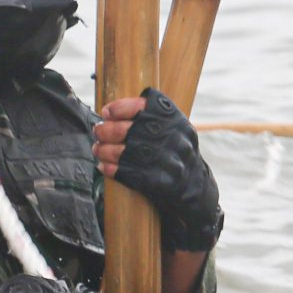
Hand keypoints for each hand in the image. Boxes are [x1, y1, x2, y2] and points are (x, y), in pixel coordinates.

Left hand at [98, 89, 223, 253]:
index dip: (120, 108)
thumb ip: (148, 116)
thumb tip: (107, 114)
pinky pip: (127, 173)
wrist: (195, 186)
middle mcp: (175, 139)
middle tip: (98, 131)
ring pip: (124, 152)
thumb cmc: (174, 151)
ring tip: (98, 149)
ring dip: (104, 150)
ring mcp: (168, 162)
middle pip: (129, 129)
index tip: (106, 112)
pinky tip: (104, 166)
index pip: (146, 106)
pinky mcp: (160, 182)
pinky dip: (111, 169)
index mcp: (177, 121)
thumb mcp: (172, 128)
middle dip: (106, 130)